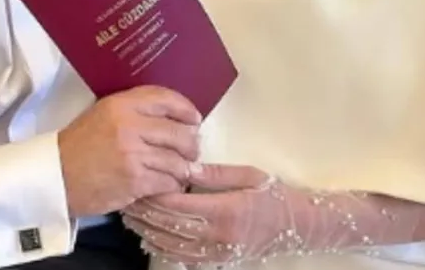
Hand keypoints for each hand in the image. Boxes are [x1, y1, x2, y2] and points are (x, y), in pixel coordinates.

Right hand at [58, 86, 201, 217]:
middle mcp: (130, 126)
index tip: (194, 119)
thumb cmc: (81, 144)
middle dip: (190, 145)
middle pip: (179, 133)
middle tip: (190, 151)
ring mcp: (134, 154)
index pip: (166, 99)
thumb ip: (136, 110)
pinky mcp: (135, 181)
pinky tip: (165, 184)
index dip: (186, 109)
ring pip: (178, 161)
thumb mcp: (104, 114)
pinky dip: (171, 185)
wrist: (56, 176)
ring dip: (182, 168)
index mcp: (121, 104)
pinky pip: (168, 182)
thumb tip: (176, 118)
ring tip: (178, 170)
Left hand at [122, 164, 415, 264]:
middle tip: (125, 196)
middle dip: (144, 213)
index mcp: (224, 211)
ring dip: (148, 231)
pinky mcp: (217, 261)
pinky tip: (151, 235)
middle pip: (168, 226)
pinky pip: (182, 258)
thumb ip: (213, 172)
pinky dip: (162, 246)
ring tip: (131, 214)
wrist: (299, 225)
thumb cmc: (273, 193)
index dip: (154, 194)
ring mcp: (216, 254)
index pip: (177, 204)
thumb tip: (182, 164)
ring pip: (170, 245)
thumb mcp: (247, 175)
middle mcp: (217, 237)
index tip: (138, 179)